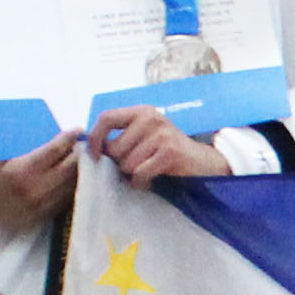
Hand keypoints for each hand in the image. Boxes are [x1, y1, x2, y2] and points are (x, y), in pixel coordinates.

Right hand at [0, 132, 83, 230]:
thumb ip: (19, 146)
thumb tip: (45, 131)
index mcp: (19, 171)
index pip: (55, 151)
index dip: (69, 138)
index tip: (77, 130)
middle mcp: (32, 191)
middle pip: (70, 170)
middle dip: (80, 154)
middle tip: (85, 143)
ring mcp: (37, 208)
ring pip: (70, 188)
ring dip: (80, 172)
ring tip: (85, 159)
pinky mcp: (38, 219)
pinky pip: (63, 202)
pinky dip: (71, 188)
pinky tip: (74, 178)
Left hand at [87, 104, 234, 183]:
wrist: (204, 163)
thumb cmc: (168, 153)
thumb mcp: (145, 137)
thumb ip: (122, 137)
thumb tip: (91, 148)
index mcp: (141, 112)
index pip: (106, 118)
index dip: (96, 138)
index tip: (95, 155)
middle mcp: (151, 118)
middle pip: (115, 148)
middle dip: (120, 164)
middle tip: (136, 167)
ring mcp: (161, 134)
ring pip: (126, 163)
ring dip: (133, 174)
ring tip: (147, 172)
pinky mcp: (169, 152)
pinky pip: (140, 173)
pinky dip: (142, 182)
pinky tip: (151, 180)